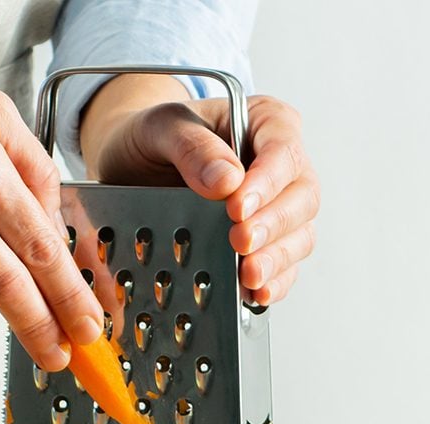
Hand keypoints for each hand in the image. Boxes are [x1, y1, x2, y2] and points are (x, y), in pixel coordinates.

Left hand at [80, 76, 318, 304]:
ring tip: (249, 275)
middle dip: (273, 225)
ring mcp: (274, 207)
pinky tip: (254, 293)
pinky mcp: (260, 242)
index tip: (237, 208)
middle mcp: (279, 166)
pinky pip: (281, 265)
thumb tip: (227, 181)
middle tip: (241, 243)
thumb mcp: (159, 128)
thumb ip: (191, 147)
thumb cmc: (149, 138)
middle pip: (301, 197)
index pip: (283, 152)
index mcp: (265, 123)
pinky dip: (272, 281)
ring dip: (277, 259)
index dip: (267, 183)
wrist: (127, 167)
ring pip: (298, 234)